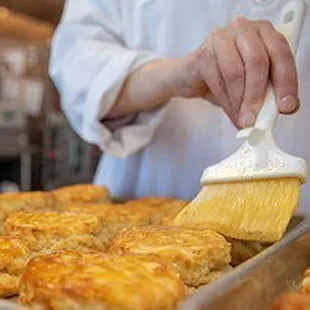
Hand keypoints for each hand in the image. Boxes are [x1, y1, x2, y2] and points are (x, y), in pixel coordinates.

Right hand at [184, 17, 299, 128]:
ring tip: (241, 119)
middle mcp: (244, 30)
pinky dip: (226, 101)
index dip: (286, 81)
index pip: (281, 53)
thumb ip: (263, 94)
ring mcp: (221, 39)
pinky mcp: (203, 53)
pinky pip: (217, 81)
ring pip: (236, 73)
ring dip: (239, 102)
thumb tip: (269, 116)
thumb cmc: (223, 77)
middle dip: (257, 95)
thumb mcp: (249, 84)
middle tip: (255, 118)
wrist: (191, 76)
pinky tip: (230, 111)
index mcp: (263, 33)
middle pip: (257, 61)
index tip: (286, 106)